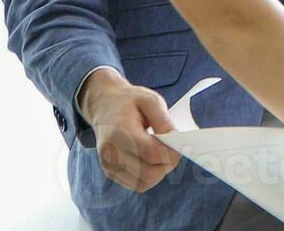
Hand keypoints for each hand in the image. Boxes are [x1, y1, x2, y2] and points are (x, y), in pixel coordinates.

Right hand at [80, 69, 181, 192]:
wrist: (103, 105)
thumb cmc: (128, 102)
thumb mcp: (150, 100)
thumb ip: (164, 121)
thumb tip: (176, 141)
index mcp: (120, 131)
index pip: (151, 153)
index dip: (171, 152)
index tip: (180, 144)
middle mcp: (111, 152)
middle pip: (148, 173)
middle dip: (167, 164)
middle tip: (173, 150)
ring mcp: (108, 164)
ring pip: (143, 183)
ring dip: (159, 172)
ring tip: (161, 154)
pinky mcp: (110, 172)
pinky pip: (137, 184)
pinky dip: (149, 176)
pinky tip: (151, 160)